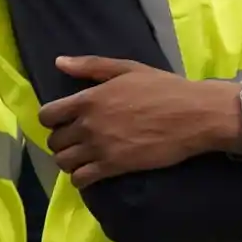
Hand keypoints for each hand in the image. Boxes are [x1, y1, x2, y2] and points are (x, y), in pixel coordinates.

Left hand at [41, 55, 241, 189]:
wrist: (194, 115)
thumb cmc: (164, 88)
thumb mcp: (128, 69)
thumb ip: (91, 66)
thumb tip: (59, 62)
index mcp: (89, 99)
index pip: (48, 115)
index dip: (52, 120)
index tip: (63, 122)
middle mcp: (88, 124)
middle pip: (55, 141)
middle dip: (62, 142)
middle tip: (76, 142)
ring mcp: (100, 148)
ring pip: (64, 162)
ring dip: (69, 161)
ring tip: (82, 159)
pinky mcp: (114, 167)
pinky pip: (82, 179)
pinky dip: (81, 178)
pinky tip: (91, 173)